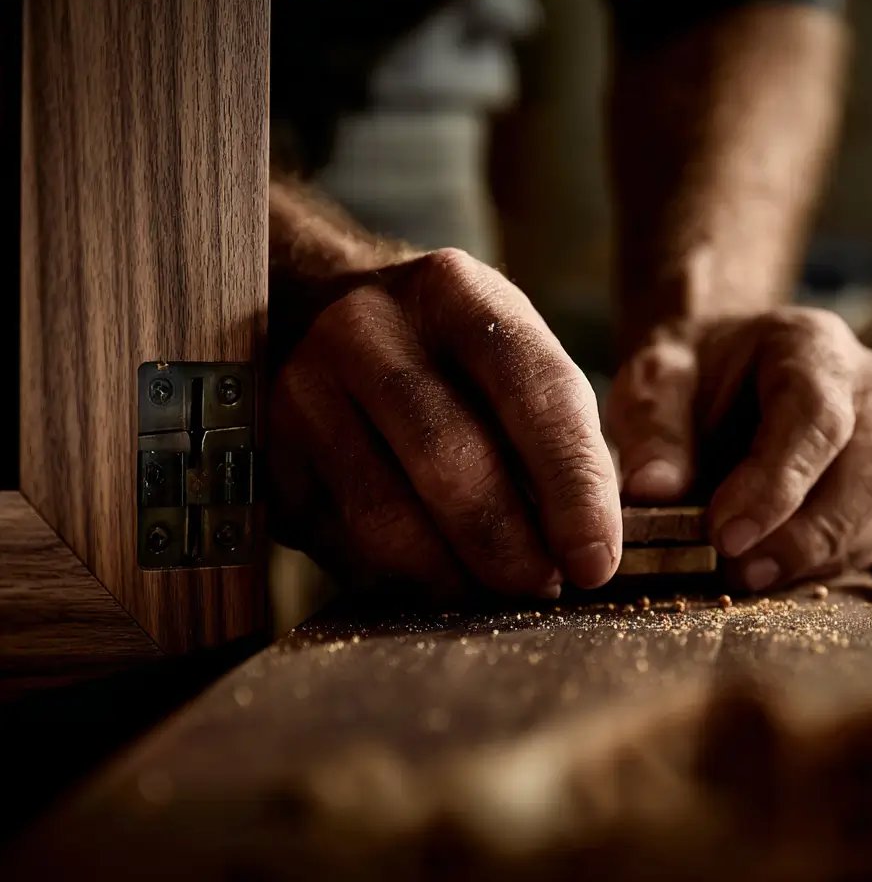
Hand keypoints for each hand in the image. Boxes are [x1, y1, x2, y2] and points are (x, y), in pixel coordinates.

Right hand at [269, 249, 621, 597]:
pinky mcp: (263, 447)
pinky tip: (429, 575)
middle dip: (509, 545)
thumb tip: (596, 549)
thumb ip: (562, 437)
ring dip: (450, 575)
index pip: (533, 393)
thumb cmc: (448, 358)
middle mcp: (369, 328)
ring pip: (385, 515)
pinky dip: (394, 577)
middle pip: (450, 458)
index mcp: (458, 293)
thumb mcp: (511, 358)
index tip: (596, 561)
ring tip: (490, 591)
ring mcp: (304, 385)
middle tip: (542, 589)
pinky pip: (337, 540)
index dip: (572, 487)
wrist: (313, 309)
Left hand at [606, 308, 871, 590]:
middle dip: (808, 533)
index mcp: (813, 344)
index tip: (725, 534)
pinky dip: (844, 560)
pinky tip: (789, 568)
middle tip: (740, 572)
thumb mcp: (655, 382)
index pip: (816, 415)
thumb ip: (654, 429)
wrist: (733, 368)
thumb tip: (653, 490)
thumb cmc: (698, 376)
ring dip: (826, 555)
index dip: (776, 483)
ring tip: (754, 575)